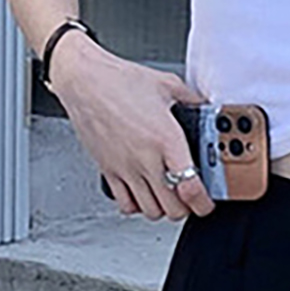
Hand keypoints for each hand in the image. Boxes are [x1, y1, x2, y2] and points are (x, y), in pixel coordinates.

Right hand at [48, 33, 215, 220]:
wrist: (83, 79)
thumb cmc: (119, 80)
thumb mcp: (166, 84)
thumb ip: (191, 100)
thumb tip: (206, 108)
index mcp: (166, 138)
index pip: (190, 187)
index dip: (203, 203)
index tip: (206, 204)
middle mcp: (146, 158)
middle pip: (173, 208)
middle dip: (186, 208)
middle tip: (188, 199)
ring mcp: (125, 168)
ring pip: (151, 211)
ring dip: (162, 209)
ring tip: (166, 196)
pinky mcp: (108, 171)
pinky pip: (125, 204)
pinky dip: (137, 206)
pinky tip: (142, 193)